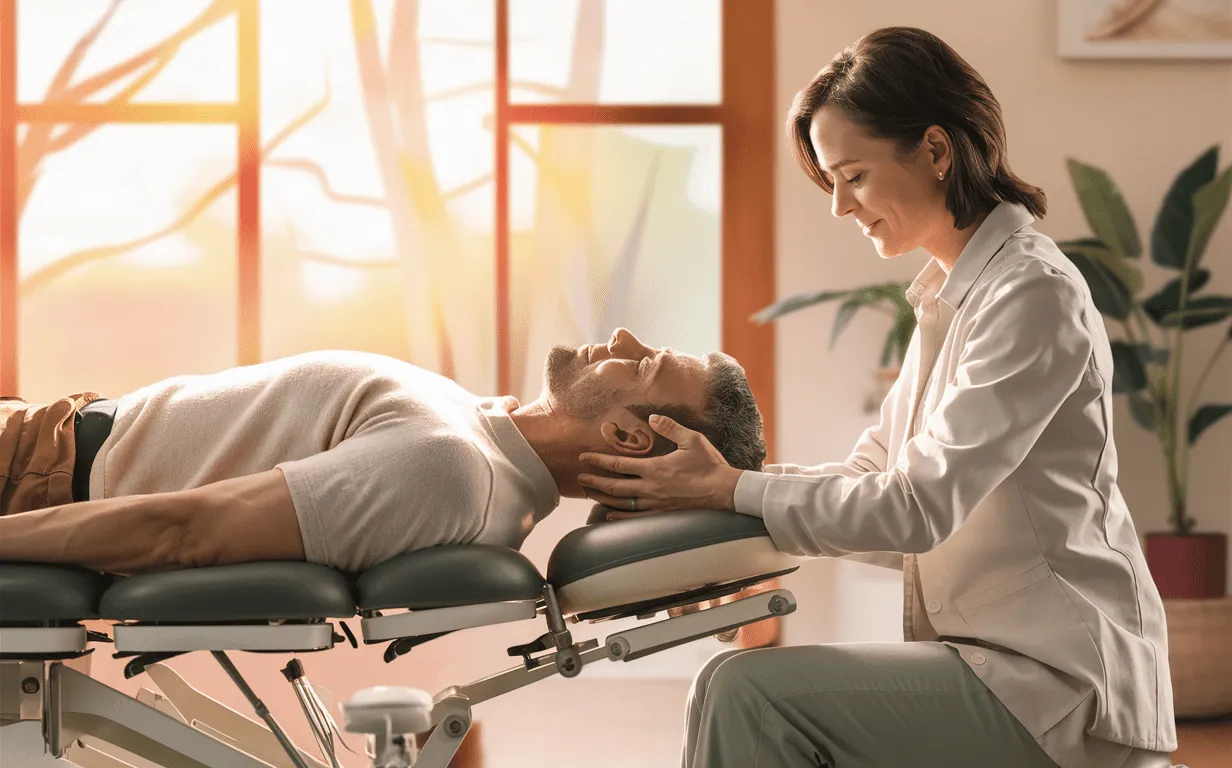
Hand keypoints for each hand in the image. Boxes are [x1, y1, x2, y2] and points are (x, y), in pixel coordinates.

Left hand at [578, 415, 743, 513]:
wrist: (724, 491)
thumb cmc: (709, 464)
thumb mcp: (691, 439)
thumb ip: (669, 427)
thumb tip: (651, 418)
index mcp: (654, 468)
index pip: (618, 464)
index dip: (598, 460)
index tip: (583, 457)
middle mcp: (650, 488)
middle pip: (614, 487)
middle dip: (594, 481)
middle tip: (579, 478)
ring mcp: (655, 504)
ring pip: (621, 503)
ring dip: (602, 498)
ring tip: (589, 493)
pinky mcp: (662, 514)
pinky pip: (635, 517)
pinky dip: (619, 516)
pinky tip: (609, 514)